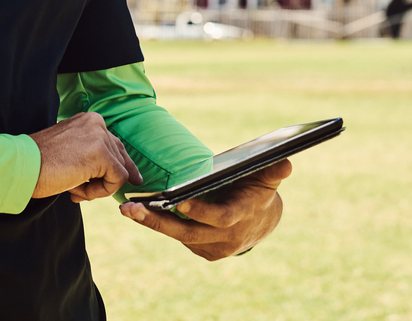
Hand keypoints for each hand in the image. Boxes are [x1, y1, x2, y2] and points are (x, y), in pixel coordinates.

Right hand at [29, 112, 140, 200]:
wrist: (21, 166)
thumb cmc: (40, 164)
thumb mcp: (70, 151)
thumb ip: (92, 155)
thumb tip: (120, 173)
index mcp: (89, 120)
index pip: (115, 145)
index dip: (119, 167)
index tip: (132, 179)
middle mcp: (97, 123)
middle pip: (120, 158)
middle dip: (105, 180)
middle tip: (82, 192)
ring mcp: (100, 137)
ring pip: (118, 172)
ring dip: (97, 188)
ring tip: (72, 189)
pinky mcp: (101, 154)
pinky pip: (117, 180)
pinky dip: (100, 191)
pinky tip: (77, 191)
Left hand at [119, 159, 291, 260]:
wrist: (263, 222)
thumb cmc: (259, 189)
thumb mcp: (268, 177)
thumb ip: (275, 169)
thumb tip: (284, 160)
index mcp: (241, 216)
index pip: (220, 218)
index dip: (200, 211)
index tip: (178, 201)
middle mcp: (227, 237)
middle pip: (188, 232)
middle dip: (158, 221)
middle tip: (131, 209)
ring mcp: (214, 247)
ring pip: (179, 236)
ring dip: (152, 223)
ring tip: (127, 208)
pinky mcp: (204, 251)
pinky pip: (180, 237)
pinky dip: (160, 225)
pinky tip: (140, 212)